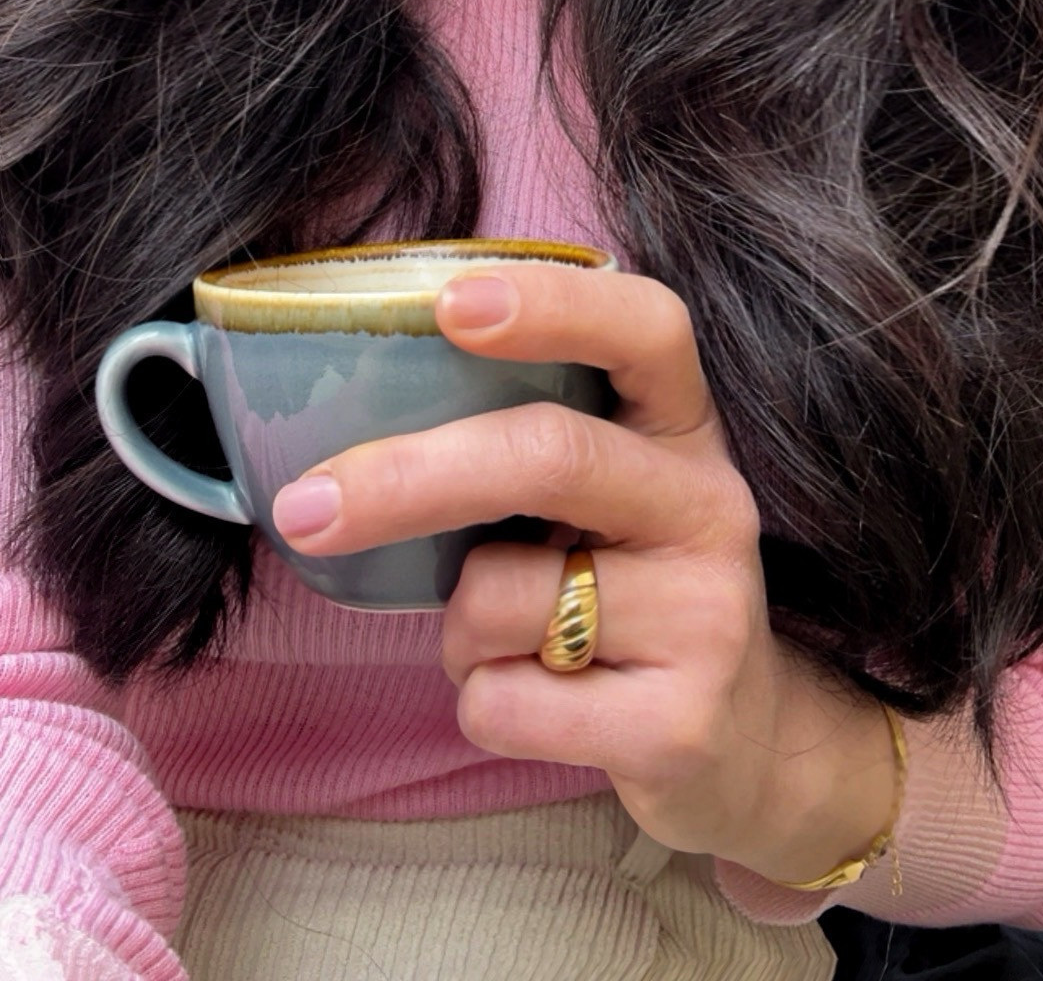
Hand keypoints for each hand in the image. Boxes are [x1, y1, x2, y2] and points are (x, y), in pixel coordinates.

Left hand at [271, 262, 897, 880]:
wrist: (736, 744)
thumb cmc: (617, 589)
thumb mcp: (599, 498)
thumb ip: (517, 442)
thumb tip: (332, 414)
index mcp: (683, 426)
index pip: (646, 326)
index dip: (553, 301)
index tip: (448, 302)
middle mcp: (710, 502)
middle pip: (550, 454)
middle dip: (410, 477)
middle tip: (304, 506)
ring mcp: (709, 614)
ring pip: (501, 597)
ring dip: (457, 629)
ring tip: (514, 644)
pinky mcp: (682, 724)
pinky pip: (504, 701)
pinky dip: (482, 703)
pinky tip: (546, 706)